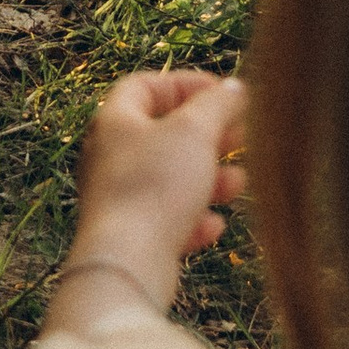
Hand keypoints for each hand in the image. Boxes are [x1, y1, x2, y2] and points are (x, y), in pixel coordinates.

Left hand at [56, 71, 245, 318]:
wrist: (127, 264)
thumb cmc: (156, 186)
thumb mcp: (195, 132)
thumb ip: (218, 104)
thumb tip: (235, 87)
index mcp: (114, 122)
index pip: (145, 86)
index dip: (185, 84)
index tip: (223, 93)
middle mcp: (108, 158)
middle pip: (161, 135)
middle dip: (206, 135)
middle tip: (241, 137)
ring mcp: (116, 200)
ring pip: (168, 180)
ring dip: (207, 179)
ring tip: (239, 183)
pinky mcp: (129, 238)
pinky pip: (165, 221)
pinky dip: (193, 219)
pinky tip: (213, 226)